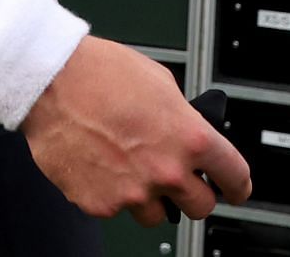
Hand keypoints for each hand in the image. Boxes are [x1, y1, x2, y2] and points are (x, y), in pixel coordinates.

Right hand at [21, 36, 251, 225]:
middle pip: (200, 207)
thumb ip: (182, 118)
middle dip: (193, 194)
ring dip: (150, 197)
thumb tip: (188, 134)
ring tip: (130, 166)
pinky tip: (102, 164)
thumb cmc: (101, 74)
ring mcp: (132, 193)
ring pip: (156, 215)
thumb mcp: (161, 83)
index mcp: (189, 138)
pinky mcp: (100, 205)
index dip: (238, 186)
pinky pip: (116, 209)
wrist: (52, 82)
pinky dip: (113, 193)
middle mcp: (165, 171)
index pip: (234, 177)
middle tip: (179, 179)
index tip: (236, 189)